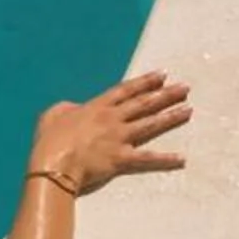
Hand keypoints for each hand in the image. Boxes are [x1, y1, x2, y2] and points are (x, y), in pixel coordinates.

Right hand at [32, 70, 192, 195]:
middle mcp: (112, 119)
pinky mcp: (122, 159)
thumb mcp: (52, 115)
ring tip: (189, 110)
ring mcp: (119, 138)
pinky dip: (165, 160)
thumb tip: (74, 107)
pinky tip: (182, 158)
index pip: (125, 91)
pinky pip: (148, 159)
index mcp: (96, 108)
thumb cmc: (49, 140)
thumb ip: (66, 108)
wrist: (54, 163)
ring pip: (151, 125)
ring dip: (171, 117)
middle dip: (166, 95)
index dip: (145, 82)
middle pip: (144, 104)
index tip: (162, 75)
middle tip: (185, 88)